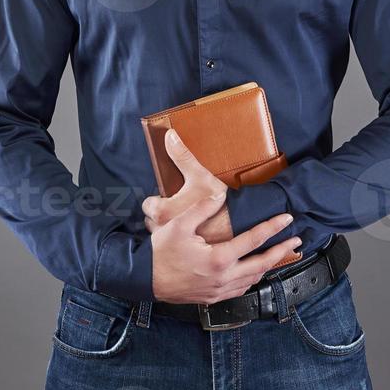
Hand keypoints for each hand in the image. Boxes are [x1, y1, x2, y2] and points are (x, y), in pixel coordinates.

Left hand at [141, 128, 232, 243]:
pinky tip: (191, 234)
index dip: (157, 200)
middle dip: (161, 216)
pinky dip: (179, 241)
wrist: (242, 227)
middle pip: (153, 222)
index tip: (167, 197)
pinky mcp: (187, 253)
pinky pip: (175, 246)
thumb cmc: (222, 204)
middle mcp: (165, 232)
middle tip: (176, 208)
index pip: (148, 205)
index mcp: (164, 213)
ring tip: (183, 221)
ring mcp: (176, 245)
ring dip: (169, 230)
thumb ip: (183, 156)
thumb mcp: (202, 176)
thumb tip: (170, 136)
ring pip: (163, 236)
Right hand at [149, 189, 302, 303]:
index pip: (254, 239)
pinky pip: (241, 289)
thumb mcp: (179, 224)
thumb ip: (202, 209)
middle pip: (262, 263)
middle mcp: (224, 277)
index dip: (273, 227)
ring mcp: (220, 290)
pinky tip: (255, 272)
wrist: (144, 280)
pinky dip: (253, 278)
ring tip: (280, 254)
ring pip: (254, 279)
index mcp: (219, 258)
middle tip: (297, 241)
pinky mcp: (214, 297)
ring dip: (269, 266)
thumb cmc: (161, 252)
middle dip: (282, 251)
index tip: (287, 219)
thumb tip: (220, 195)